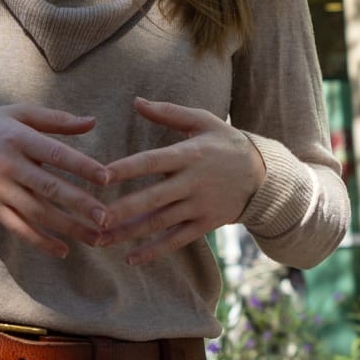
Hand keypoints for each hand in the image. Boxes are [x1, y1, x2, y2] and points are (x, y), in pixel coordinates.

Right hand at [0, 104, 108, 257]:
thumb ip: (57, 120)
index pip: (55, 153)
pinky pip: (18, 227)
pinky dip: (40, 241)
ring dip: (68, 228)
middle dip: (79, 204)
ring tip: (95, 238)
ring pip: (37, 212)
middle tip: (107, 218)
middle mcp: (8, 164)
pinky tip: (63, 250)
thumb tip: (92, 122)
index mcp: (19, 138)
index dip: (81, 166)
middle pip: (48, 187)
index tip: (107, 178)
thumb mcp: (21, 114)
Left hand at [96, 97, 265, 265]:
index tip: (100, 176)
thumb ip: (168, 112)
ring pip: (161, 223)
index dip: (126, 169)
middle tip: (96, 217)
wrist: (264, 175)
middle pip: (154, 198)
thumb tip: (136, 101)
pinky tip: (130, 258)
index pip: (152, 161)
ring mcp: (199, 206)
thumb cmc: (225, 142)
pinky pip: (177, 240)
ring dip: (131, 232)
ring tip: (102, 239)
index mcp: (189, 154)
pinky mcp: (206, 225)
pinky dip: (154, 251)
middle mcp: (193, 183)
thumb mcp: (202, 120)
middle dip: (124, 209)